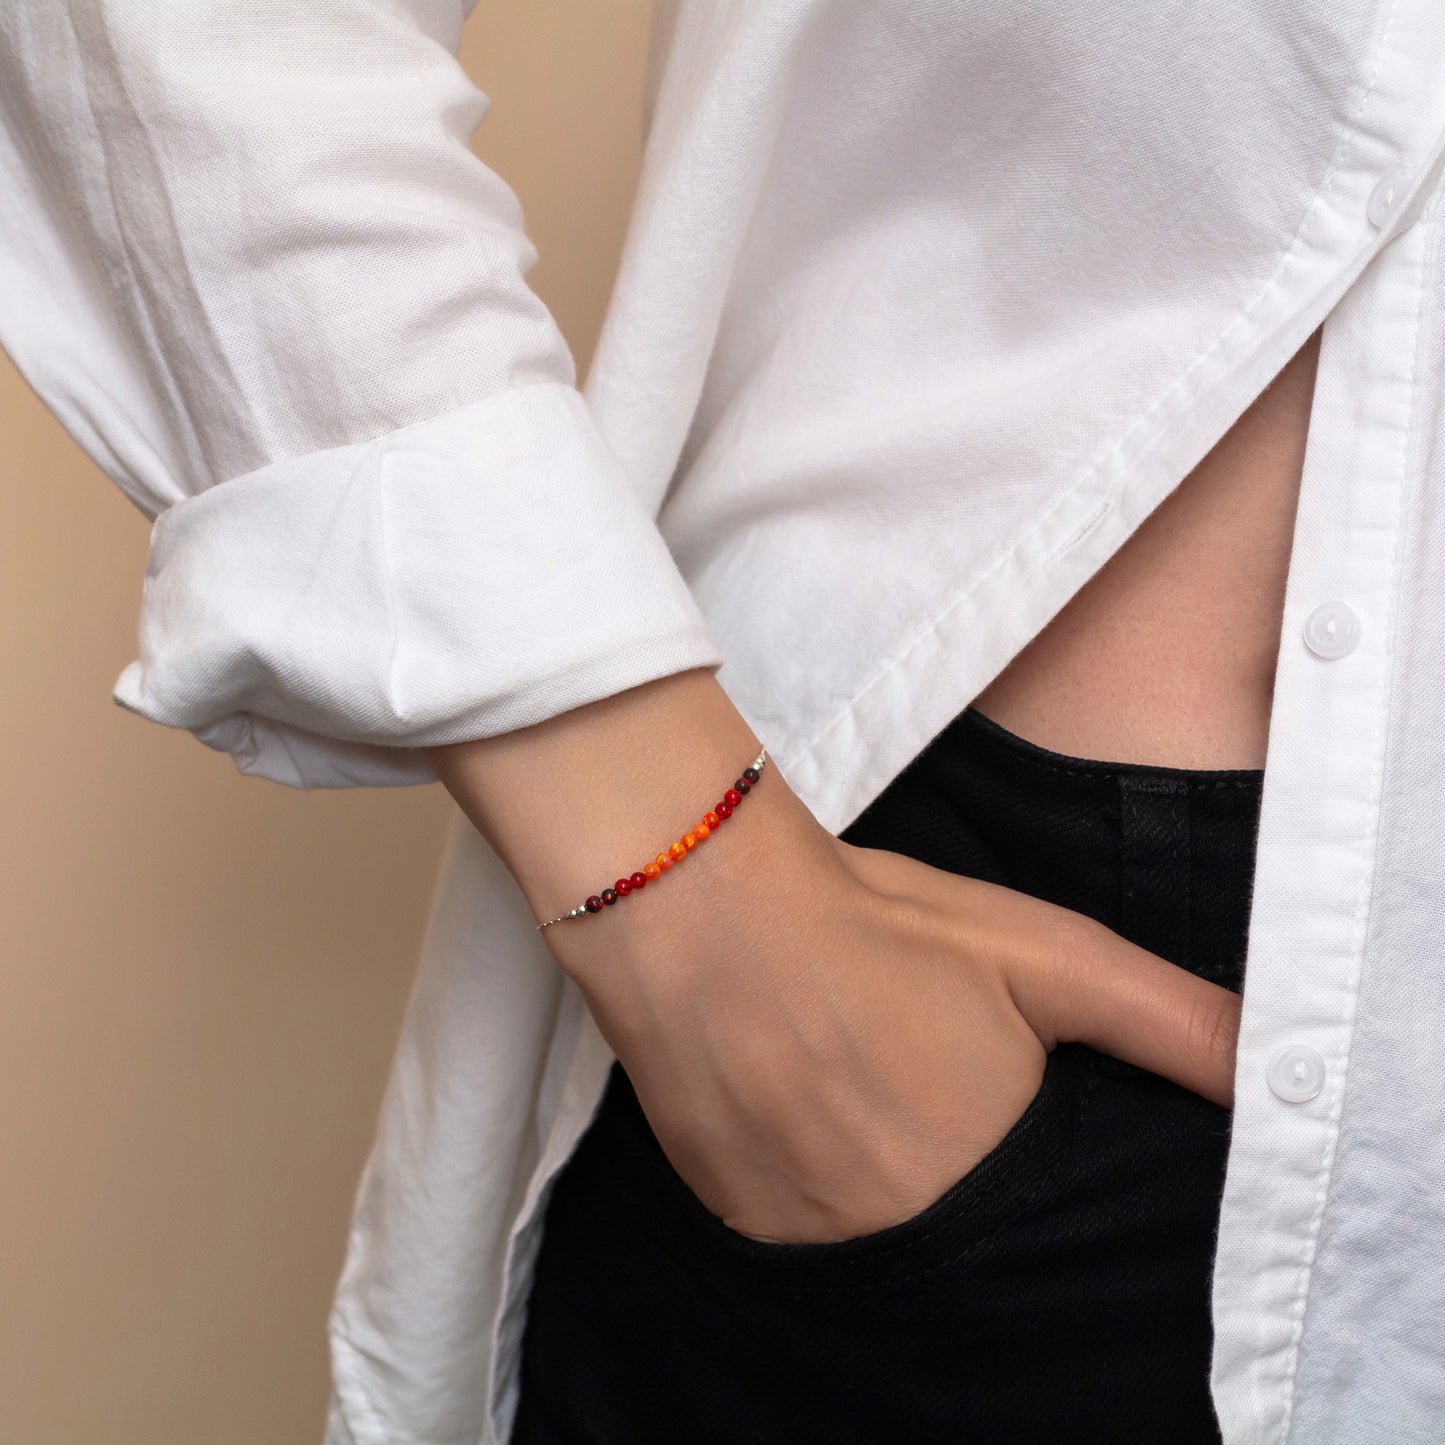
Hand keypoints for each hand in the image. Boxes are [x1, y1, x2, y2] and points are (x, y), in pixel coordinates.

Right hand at [423, 666, 1240, 1246]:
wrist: (698, 899)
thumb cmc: (876, 920)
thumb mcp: (1045, 955)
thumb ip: (1168, 1022)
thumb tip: (1265, 1078)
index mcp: (983, 1182)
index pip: (1032, 1215)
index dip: (1010, 1140)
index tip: (975, 1084)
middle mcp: (894, 1233)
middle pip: (947, 1219)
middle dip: (941, 1155)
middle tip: (902, 1065)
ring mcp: (801, 1234)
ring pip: (866, 1224)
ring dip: (868, 1167)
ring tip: (842, 1068)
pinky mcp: (729, 1213)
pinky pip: (792, 1221)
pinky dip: (802, 1172)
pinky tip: (788, 1087)